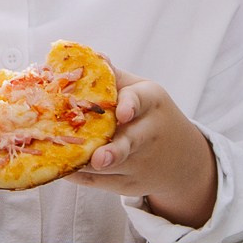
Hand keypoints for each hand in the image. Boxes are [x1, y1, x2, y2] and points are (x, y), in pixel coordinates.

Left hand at [67, 72, 218, 227]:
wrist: (182, 157)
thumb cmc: (149, 113)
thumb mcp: (140, 89)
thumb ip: (112, 76)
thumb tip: (78, 57)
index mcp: (151, 102)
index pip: (140, 101)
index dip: (129, 105)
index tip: (122, 113)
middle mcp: (148, 133)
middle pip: (129, 143)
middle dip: (114, 151)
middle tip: (99, 158)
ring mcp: (140, 163)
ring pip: (109, 167)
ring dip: (83, 163)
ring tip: (60, 158)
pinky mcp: (129, 185)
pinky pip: (98, 183)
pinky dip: (78, 176)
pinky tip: (61, 168)